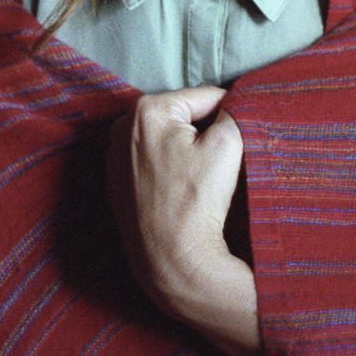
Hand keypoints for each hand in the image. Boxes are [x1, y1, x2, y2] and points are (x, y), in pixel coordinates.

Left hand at [107, 87, 264, 355]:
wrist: (172, 258)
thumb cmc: (197, 200)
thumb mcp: (228, 143)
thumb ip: (233, 112)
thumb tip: (231, 106)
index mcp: (147, 109)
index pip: (205, 97)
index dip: (230, 113)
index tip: (240, 136)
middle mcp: (123, 127)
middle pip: (182, 116)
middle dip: (203, 130)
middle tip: (219, 158)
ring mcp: (115, 156)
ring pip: (167, 138)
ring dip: (186, 148)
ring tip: (200, 176)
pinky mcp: (116, 183)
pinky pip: (152, 162)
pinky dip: (168, 167)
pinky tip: (181, 188)